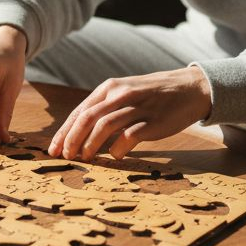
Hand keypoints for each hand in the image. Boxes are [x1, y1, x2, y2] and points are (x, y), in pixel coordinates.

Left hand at [48, 66, 212, 161]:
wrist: (191, 89)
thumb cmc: (154, 95)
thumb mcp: (126, 92)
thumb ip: (105, 107)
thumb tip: (80, 132)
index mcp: (110, 87)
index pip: (80, 111)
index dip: (64, 131)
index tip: (54, 149)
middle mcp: (121, 94)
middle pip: (87, 118)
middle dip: (71, 139)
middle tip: (64, 156)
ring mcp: (137, 107)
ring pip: (104, 125)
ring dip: (90, 144)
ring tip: (84, 158)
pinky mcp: (152, 120)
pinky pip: (129, 136)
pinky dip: (117, 149)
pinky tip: (115, 156)